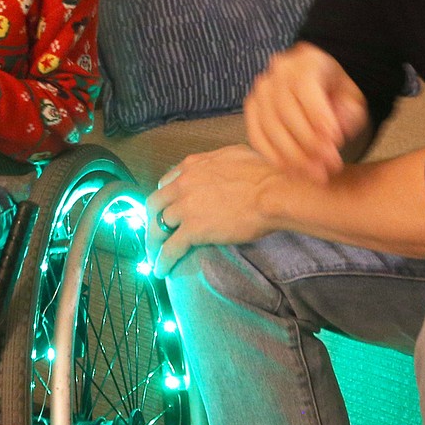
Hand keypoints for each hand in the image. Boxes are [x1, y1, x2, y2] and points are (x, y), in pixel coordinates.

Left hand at [145, 145, 280, 276]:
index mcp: (192, 166)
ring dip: (153, 243)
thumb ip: (217, 161)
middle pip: (155, 204)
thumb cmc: (264, 173)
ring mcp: (185, 207)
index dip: (165, 199)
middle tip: (155, 234)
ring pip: (158, 227)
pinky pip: (170, 248)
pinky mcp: (193, 230)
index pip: (166, 183)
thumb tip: (220, 165)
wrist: (272, 193)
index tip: (167, 209)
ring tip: (154, 256)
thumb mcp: (234, 154)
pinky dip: (162, 261)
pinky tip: (161, 270)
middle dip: (152, 220)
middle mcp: (182, 184)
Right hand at [243, 42, 368, 182]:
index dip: (318, 116)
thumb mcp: (353, 97)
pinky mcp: (252, 111)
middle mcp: (276, 73)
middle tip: (331, 164)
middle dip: (309, 143)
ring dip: (293, 156)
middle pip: (285, 111)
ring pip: (269, 127)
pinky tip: (295, 171)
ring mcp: (260, 92)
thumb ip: (350, 112)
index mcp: (305, 62)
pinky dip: (275, 158)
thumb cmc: (337, 91)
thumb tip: (338, 130)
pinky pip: (257, 137)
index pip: (305, 87)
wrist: (319, 83)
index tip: (335, 141)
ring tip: (317, 174)